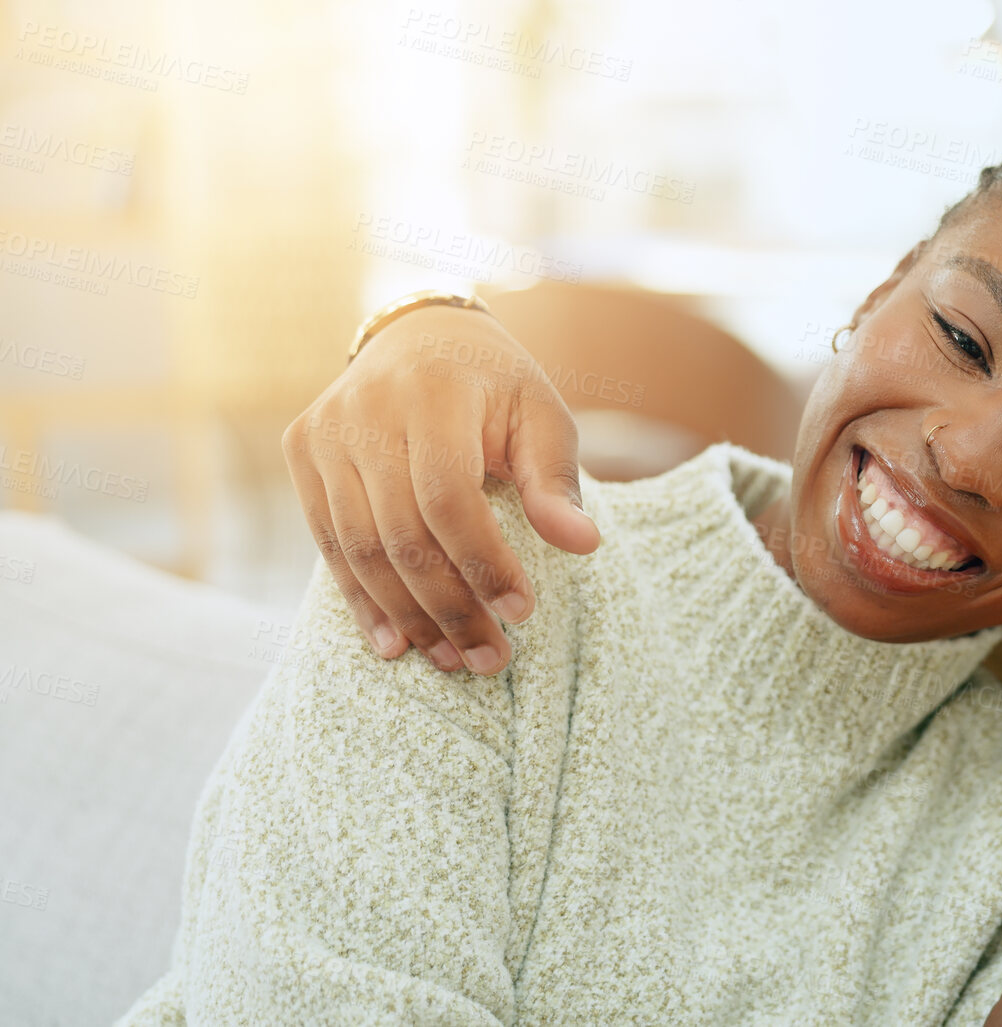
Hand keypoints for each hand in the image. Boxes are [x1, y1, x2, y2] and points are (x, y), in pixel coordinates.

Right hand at [282, 303, 599, 673]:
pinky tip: (396, 643)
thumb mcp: (541, 415)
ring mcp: (324, 433)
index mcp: (432, 393)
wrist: (417, 337)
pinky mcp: (302, 453)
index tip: (522, 612)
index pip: (449, 497)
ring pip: (360, 549)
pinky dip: (362, 600)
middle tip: (491, 658)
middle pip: (402, 533)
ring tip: (452, 661)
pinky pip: (328, 544)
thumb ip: (555, 480)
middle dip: (449, 607)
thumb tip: (584, 545)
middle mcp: (366, 411)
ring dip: (408, 616)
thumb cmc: (494, 385)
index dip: (483, 562)